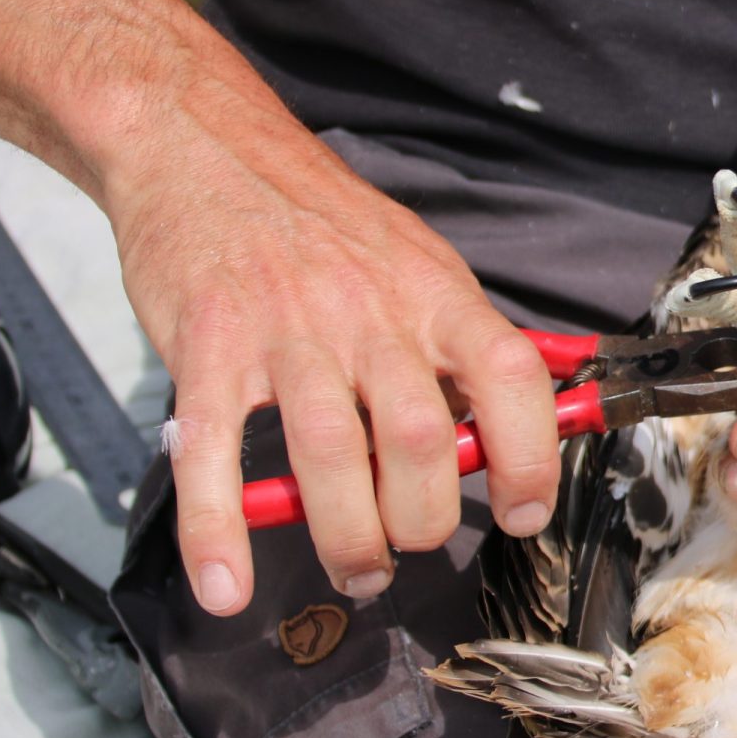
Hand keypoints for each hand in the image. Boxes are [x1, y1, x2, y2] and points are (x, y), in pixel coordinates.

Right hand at [113, 118, 560, 614]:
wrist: (209, 151)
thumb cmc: (325, 225)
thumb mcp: (420, 265)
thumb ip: (462, 345)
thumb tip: (518, 426)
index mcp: (435, 296)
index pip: (509, 376)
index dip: (530, 455)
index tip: (523, 512)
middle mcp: (368, 314)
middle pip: (419, 437)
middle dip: (424, 518)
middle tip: (412, 545)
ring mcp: (284, 333)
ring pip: (329, 454)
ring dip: (348, 537)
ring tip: (357, 570)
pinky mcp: (206, 350)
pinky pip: (212, 455)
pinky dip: (217, 533)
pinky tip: (226, 586)